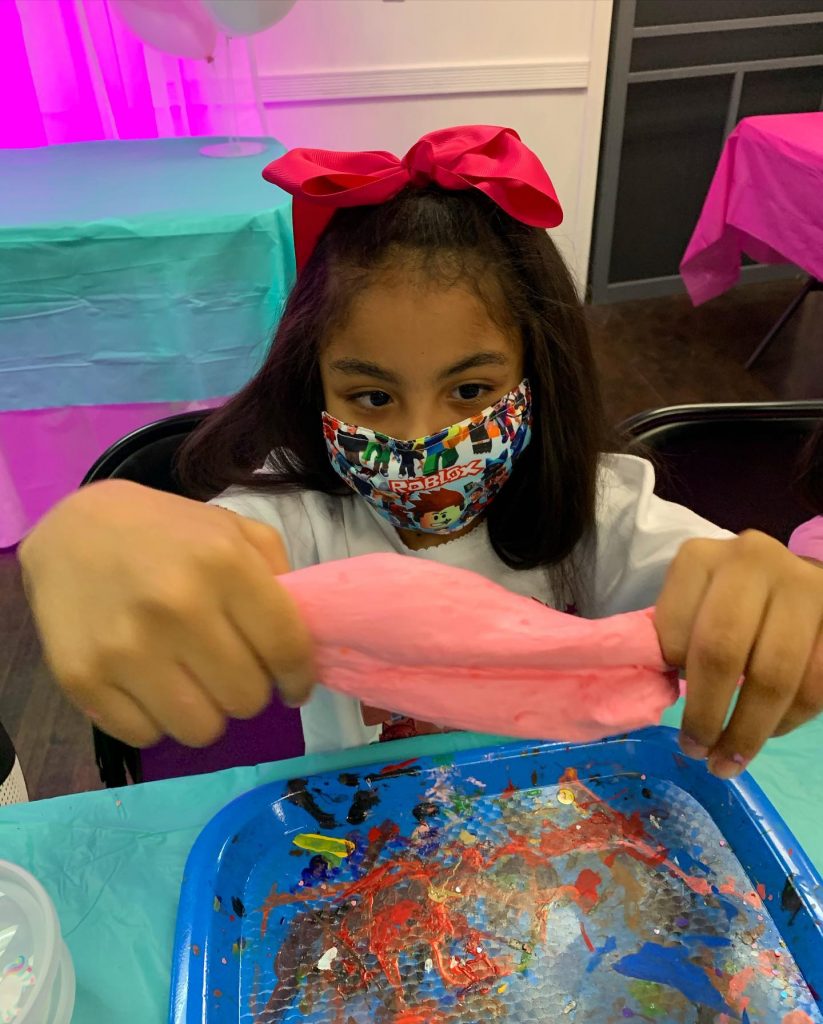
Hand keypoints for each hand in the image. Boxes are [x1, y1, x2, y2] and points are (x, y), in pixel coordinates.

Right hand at [20, 481, 314, 747]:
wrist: (74, 530)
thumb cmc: (168, 534)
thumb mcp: (232, 531)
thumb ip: (279, 579)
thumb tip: (305, 644)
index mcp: (223, 563)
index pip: (287, 648)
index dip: (301, 677)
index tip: (295, 685)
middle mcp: (177, 606)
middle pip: (247, 698)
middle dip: (249, 689)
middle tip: (232, 669)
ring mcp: (126, 647)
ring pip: (202, 729)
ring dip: (207, 712)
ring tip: (194, 681)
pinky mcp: (83, 679)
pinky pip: (147, 736)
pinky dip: (156, 719)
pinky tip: (151, 685)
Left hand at [655, 531, 822, 777]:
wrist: (789, 577)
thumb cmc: (724, 601)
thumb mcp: (689, 605)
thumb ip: (671, 640)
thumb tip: (654, 692)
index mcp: (700, 558)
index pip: (674, 631)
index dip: (672, 675)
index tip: (671, 699)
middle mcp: (753, 561)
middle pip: (723, 653)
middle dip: (707, 715)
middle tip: (697, 753)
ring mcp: (804, 587)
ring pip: (776, 677)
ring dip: (750, 732)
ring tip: (729, 761)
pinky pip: (817, 686)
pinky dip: (790, 720)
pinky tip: (770, 732)